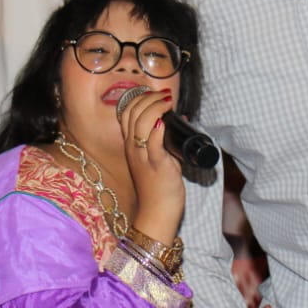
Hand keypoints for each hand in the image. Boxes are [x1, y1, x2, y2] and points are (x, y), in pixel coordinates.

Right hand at [117, 87, 183, 242]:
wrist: (157, 213)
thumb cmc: (158, 188)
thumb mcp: (158, 158)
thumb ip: (165, 139)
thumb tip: (179, 119)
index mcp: (131, 145)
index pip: (127, 112)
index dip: (139, 98)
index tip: (155, 93)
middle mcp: (133, 148)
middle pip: (132, 112)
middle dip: (149, 97)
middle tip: (164, 95)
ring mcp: (143, 156)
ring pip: (141, 123)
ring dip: (155, 107)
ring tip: (167, 101)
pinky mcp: (156, 165)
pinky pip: (153, 142)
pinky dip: (157, 128)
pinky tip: (163, 120)